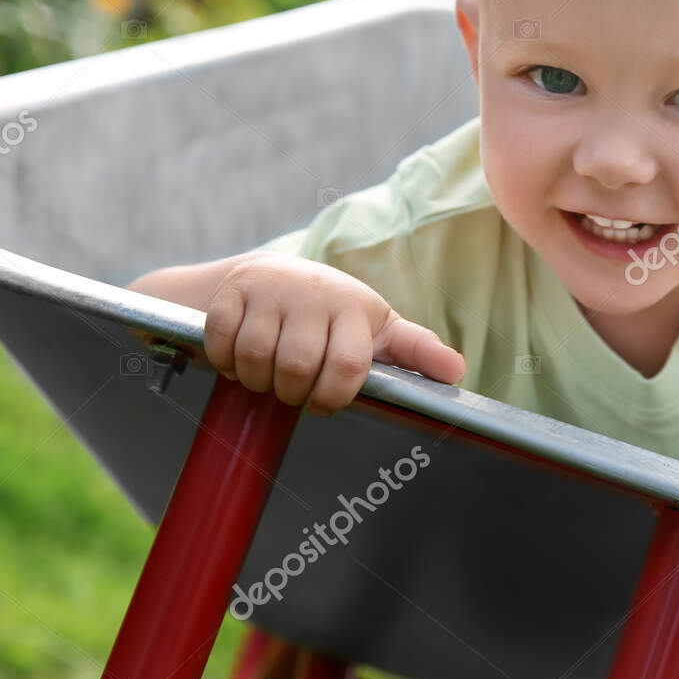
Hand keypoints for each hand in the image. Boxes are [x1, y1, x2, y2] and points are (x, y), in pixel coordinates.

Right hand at [203, 254, 465, 414]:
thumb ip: (416, 351)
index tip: (324, 403)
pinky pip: (222, 341)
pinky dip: (224, 362)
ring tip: (266, 375)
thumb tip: (457, 372)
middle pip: (295, 367)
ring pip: (256, 357)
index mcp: (356, 308)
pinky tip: (237, 360)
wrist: (274, 275)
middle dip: (290, 393)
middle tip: (292, 390)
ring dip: (255, 380)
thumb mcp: (379, 330)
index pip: (347, 366)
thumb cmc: (335, 316)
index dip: (331, 397)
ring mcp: (271, 289)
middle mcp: (315, 293)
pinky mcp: (233, 290)